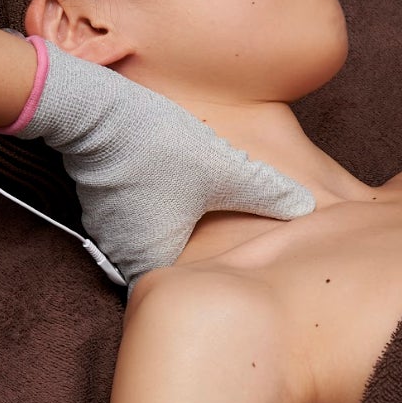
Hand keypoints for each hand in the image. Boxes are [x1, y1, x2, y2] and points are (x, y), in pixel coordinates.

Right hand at [6, 37, 313, 285]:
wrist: (96, 111)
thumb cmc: (160, 147)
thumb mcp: (224, 170)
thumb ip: (266, 193)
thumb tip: (305, 208)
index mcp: (152, 260)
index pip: (182, 290)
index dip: (207, 286)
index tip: (231, 280)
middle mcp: (121, 254)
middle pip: (166, 265)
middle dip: (193, 259)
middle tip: (226, 250)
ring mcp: (104, 229)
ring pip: (147, 239)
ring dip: (169, 229)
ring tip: (197, 215)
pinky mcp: (96, 202)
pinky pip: (132, 218)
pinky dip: (150, 209)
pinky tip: (168, 189)